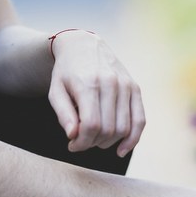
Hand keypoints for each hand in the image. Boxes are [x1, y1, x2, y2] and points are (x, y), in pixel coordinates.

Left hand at [47, 30, 145, 156]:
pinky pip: (140, 119)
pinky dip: (133, 139)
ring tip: (95, 140)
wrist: (83, 45)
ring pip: (124, 128)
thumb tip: (74, 136)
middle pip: (108, 129)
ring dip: (109, 142)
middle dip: (93, 143)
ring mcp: (126, 85)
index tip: (72, 145)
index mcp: (89, 84)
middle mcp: (111, 83)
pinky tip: (122, 150)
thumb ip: (63, 114)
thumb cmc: (66, 72)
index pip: (91, 124)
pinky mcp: (135, 88)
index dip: (82, 142)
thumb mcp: (55, 91)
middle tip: (81, 142)